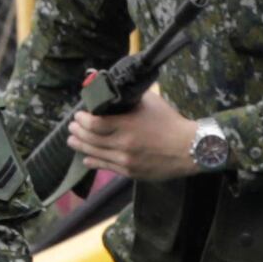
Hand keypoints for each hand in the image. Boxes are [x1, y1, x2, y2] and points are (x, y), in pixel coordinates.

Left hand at [69, 94, 208, 180]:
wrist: (191, 148)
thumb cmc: (171, 123)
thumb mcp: (151, 102)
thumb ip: (131, 97)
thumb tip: (114, 89)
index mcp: (127, 126)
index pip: (94, 124)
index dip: (82, 120)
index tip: (78, 115)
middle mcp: (124, 144)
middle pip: (90, 139)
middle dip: (77, 132)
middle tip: (71, 127)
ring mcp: (126, 160)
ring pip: (95, 154)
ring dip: (80, 146)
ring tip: (72, 140)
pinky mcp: (130, 172)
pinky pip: (106, 167)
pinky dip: (93, 161)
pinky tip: (86, 158)